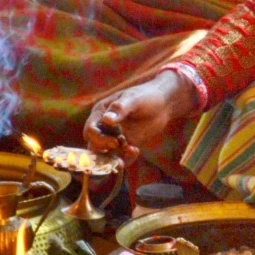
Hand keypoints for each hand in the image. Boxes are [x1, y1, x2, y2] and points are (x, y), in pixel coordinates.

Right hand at [83, 71, 197, 163]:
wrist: (164, 103)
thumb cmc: (146, 96)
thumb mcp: (134, 99)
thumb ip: (120, 108)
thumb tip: (106, 119)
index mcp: (101, 113)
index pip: (90, 130)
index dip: (98, 139)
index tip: (114, 141)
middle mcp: (104, 127)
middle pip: (94, 145)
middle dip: (105, 151)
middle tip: (122, 147)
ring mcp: (114, 137)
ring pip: (106, 154)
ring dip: (114, 158)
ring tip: (131, 152)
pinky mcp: (126, 144)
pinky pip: (120, 156)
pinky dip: (126, 158)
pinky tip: (136, 151)